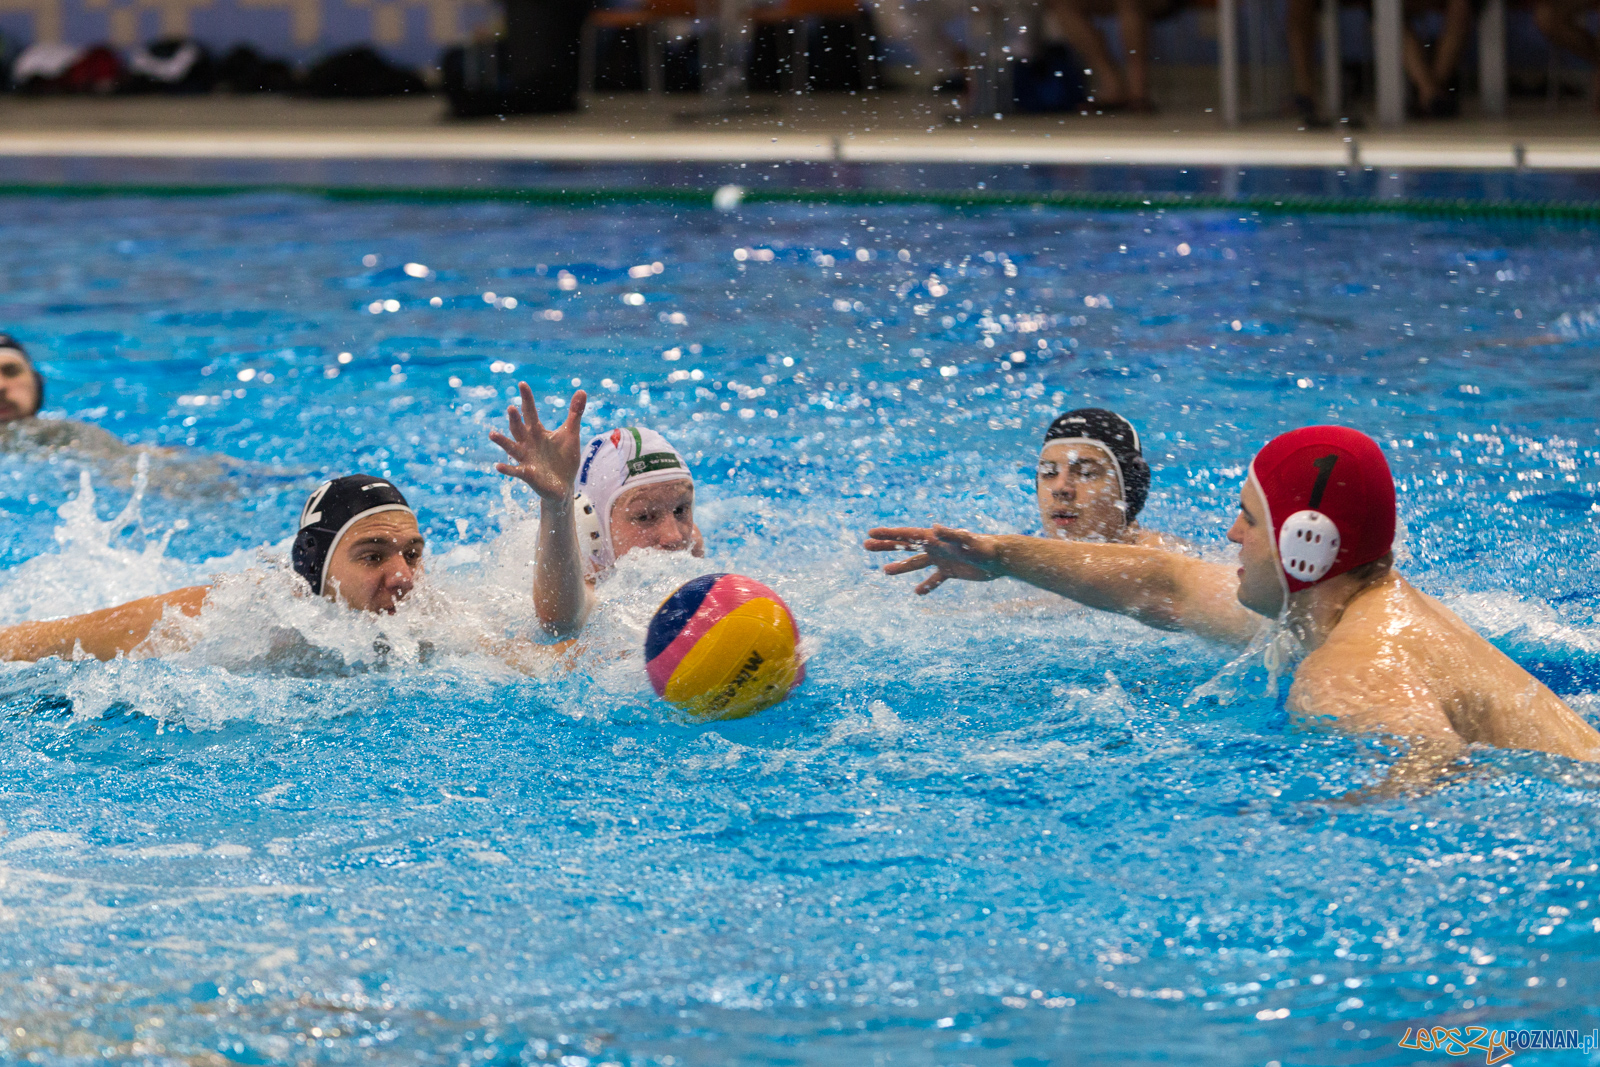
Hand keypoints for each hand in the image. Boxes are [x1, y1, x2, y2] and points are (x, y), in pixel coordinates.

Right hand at [489, 384, 586, 502]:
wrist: (565, 484)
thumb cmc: (564, 458)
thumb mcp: (571, 434)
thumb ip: (574, 413)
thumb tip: (581, 391)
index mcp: (537, 432)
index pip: (530, 412)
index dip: (527, 399)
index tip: (522, 384)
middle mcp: (528, 443)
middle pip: (519, 428)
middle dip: (515, 419)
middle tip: (511, 407)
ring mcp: (526, 459)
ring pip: (512, 448)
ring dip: (502, 442)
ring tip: (492, 434)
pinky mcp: (528, 475)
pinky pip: (516, 471)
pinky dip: (508, 469)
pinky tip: (498, 466)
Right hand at [863, 524, 1003, 594]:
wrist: (1002, 558)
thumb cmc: (987, 548)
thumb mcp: (969, 541)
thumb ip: (953, 535)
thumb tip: (935, 527)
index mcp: (936, 539)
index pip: (907, 535)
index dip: (888, 533)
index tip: (871, 532)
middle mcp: (936, 547)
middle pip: (906, 546)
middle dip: (886, 545)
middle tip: (866, 545)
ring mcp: (943, 559)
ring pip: (917, 563)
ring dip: (901, 567)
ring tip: (884, 572)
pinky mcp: (952, 571)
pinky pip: (935, 579)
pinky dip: (927, 585)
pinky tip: (918, 592)